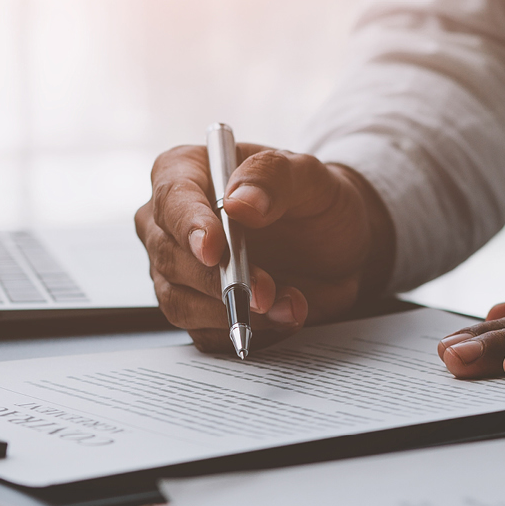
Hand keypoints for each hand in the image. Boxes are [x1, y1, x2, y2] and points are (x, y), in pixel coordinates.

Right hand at [136, 143, 390, 353]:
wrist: (334, 242)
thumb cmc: (312, 198)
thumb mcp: (308, 174)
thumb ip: (272, 177)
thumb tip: (238, 203)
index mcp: (184, 173)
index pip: (171, 199)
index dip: (189, 226)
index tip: (214, 250)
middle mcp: (170, 224)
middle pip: (170, 258)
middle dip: (219, 281)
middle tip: (265, 291)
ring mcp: (179, 271)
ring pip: (182, 303)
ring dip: (235, 312)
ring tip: (288, 304)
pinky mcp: (198, 309)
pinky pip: (206, 333)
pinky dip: (247, 332)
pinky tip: (283, 316)